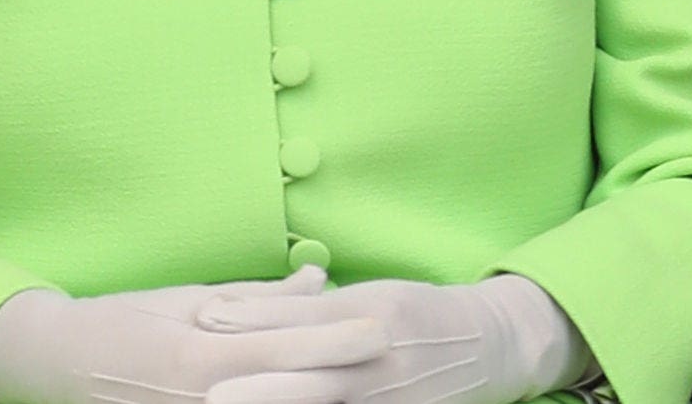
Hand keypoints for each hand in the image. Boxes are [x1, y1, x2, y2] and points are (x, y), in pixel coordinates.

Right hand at [0, 269, 391, 403]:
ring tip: (371, 386)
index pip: (285, 344)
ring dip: (323, 396)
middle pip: (292, 386)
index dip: (335, 337)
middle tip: (395, 359)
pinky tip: (321, 399)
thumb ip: (256, 297)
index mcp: (204, 352)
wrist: (61, 363)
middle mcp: (206, 394)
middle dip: (344, 374)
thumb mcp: (188, 298)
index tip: (380, 326)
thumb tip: (317, 279)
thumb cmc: (126, 319)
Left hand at [201, 275, 585, 403]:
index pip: (301, 321)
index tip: (205, 320)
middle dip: (259, 388)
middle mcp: (377, 363)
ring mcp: (388, 399)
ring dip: (280, 403)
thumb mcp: (363, 297)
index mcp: (367, 318)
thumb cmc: (412, 312)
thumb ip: (301, 307)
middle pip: (309, 380)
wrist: (487, 346)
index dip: (253, 321)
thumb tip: (224, 310)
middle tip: (210, 393)